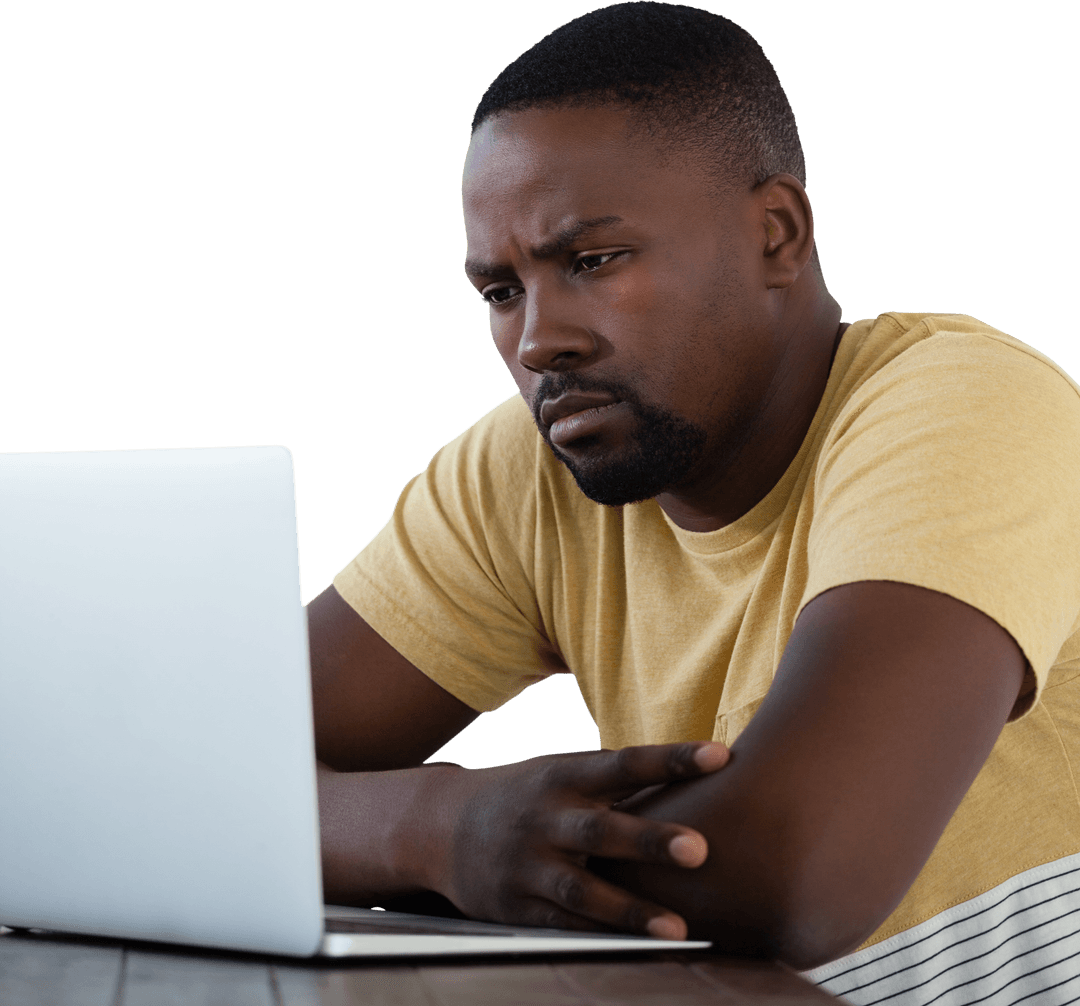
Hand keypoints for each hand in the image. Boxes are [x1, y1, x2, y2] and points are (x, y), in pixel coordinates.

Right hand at [427, 742, 729, 938]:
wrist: (440, 826)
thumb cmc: (526, 796)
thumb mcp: (561, 773)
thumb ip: (616, 781)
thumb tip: (693, 775)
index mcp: (564, 775)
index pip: (626, 762)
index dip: (672, 759)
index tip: (720, 757)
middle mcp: (547, 817)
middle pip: (603, 828)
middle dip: (650, 840)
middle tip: (700, 849)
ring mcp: (529, 863)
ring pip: (583, 887)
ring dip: (631, 907)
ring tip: (677, 926)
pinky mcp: (517, 904)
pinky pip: (562, 922)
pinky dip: (599, 934)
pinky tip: (637, 946)